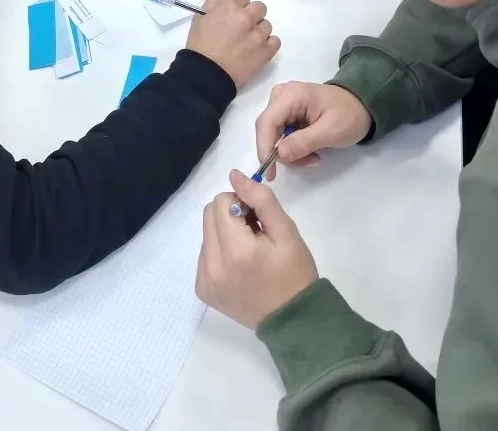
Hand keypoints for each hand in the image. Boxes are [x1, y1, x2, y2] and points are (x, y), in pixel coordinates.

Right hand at [186, 0, 279, 86]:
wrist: (206, 73)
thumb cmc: (200, 46)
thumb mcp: (199, 20)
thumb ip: (213, 6)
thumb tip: (223, 2)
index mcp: (230, 7)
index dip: (238, 5)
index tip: (234, 15)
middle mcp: (247, 18)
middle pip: (259, 7)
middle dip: (251, 15)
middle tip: (242, 27)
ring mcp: (258, 35)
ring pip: (267, 25)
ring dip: (259, 30)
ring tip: (248, 41)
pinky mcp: (266, 51)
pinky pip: (275, 41)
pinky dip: (268, 44)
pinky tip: (258, 49)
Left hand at [196, 169, 317, 328]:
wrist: (294, 321)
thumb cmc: (294, 273)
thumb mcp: (286, 231)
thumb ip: (260, 199)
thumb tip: (234, 175)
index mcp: (234, 249)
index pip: (221, 202)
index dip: (241, 204)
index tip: (259, 220)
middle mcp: (212, 265)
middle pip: (209, 215)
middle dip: (230, 216)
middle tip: (255, 233)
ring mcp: (205, 280)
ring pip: (206, 234)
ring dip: (225, 234)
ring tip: (250, 253)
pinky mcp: (203, 290)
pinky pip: (205, 255)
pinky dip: (220, 253)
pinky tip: (240, 267)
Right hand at [255, 81, 371, 175]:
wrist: (361, 105)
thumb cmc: (349, 116)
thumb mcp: (331, 131)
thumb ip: (304, 142)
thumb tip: (279, 154)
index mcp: (291, 95)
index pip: (266, 122)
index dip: (264, 147)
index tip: (270, 171)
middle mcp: (281, 96)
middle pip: (267, 129)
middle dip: (283, 152)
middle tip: (307, 163)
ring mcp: (282, 103)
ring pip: (273, 135)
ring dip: (290, 152)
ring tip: (314, 157)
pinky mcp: (286, 112)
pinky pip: (280, 135)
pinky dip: (293, 148)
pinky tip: (310, 151)